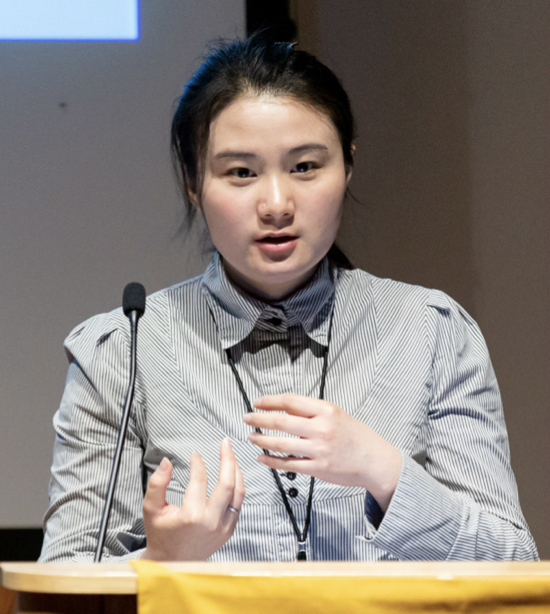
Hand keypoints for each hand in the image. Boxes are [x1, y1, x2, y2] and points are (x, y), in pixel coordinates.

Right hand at [142, 438, 244, 560]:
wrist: (173, 562)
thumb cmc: (161, 535)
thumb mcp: (151, 509)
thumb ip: (157, 483)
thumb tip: (166, 462)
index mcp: (192, 516)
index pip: (200, 480)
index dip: (198, 463)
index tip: (195, 454)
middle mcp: (211, 521)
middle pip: (227, 483)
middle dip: (228, 458)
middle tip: (226, 443)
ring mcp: (223, 527)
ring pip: (238, 492)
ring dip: (237, 470)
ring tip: (231, 455)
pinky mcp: (229, 530)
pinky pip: (238, 503)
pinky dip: (237, 486)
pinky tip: (232, 474)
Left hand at [243, 395, 400, 511]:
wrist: (374, 461)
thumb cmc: (356, 436)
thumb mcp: (336, 414)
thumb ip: (312, 412)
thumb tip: (284, 408)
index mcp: (326, 411)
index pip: (291, 402)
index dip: (270, 401)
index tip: (258, 402)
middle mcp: (321, 429)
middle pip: (281, 421)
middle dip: (259, 419)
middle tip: (248, 418)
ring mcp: (318, 450)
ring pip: (281, 444)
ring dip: (262, 440)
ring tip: (252, 437)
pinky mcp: (317, 469)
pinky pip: (288, 464)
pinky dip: (271, 461)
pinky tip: (262, 458)